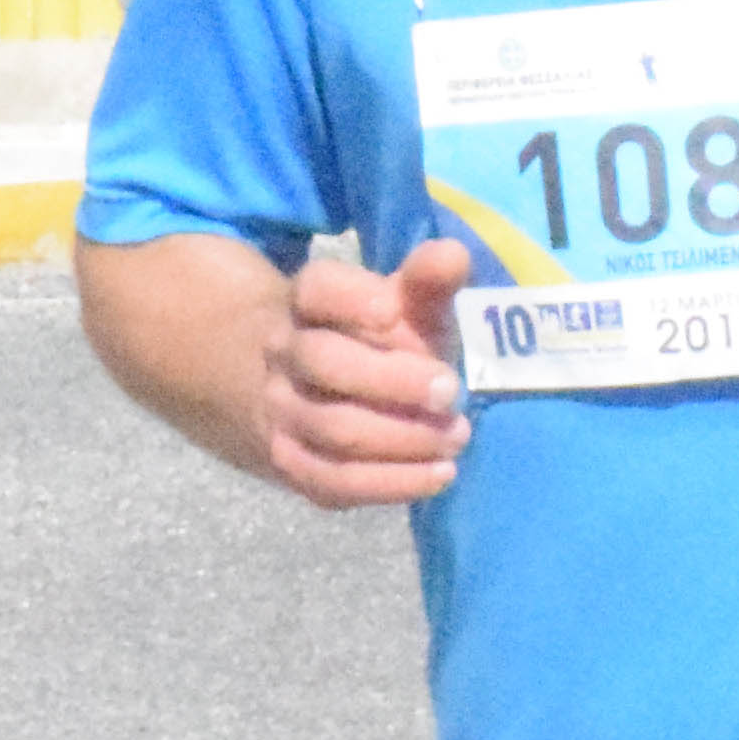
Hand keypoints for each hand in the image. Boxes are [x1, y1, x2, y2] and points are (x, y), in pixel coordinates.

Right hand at [264, 238, 470, 505]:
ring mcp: (281, 413)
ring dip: (403, 437)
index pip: (318, 289)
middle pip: (324, 363)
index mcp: (307, 303)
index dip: (353, 298)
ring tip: (457, 436)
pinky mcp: (291, 465)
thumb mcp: (393, 303)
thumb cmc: (361, 339)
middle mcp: (285, 354)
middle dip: (391, 380)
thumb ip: (425, 280)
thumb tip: (455, 255)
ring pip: (333, 429)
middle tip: (451, 390)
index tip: (394, 310)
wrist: (285, 390)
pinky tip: (440, 474)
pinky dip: (391, 483)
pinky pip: (334, 482)